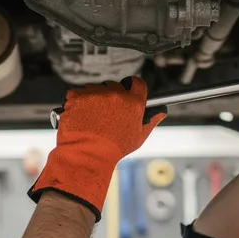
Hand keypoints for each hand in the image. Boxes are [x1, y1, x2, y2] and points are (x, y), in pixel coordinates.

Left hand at [28, 77, 165, 219]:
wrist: (87, 155)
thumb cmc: (113, 150)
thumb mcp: (138, 137)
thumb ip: (151, 120)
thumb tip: (161, 111)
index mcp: (133, 102)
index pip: (137, 82)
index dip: (132, 87)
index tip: (127, 92)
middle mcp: (115, 94)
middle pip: (113, 85)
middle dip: (110, 96)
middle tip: (105, 114)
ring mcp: (95, 93)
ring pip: (94, 89)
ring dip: (92, 99)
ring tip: (91, 119)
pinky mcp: (77, 95)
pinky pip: (77, 92)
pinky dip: (77, 101)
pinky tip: (79, 116)